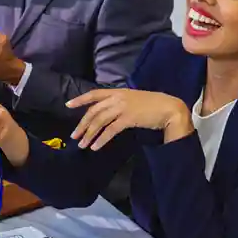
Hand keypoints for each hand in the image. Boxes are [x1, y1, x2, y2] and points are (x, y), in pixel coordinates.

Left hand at [67, 89, 192, 150]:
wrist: (169, 108)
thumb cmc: (153, 105)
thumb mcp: (133, 100)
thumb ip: (119, 103)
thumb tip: (107, 113)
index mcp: (118, 91)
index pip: (94, 94)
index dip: (80, 99)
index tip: (68, 105)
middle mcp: (118, 97)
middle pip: (94, 111)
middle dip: (82, 124)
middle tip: (74, 136)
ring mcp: (123, 107)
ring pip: (99, 121)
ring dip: (89, 134)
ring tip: (82, 145)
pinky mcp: (128, 118)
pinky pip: (110, 130)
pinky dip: (101, 139)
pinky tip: (95, 146)